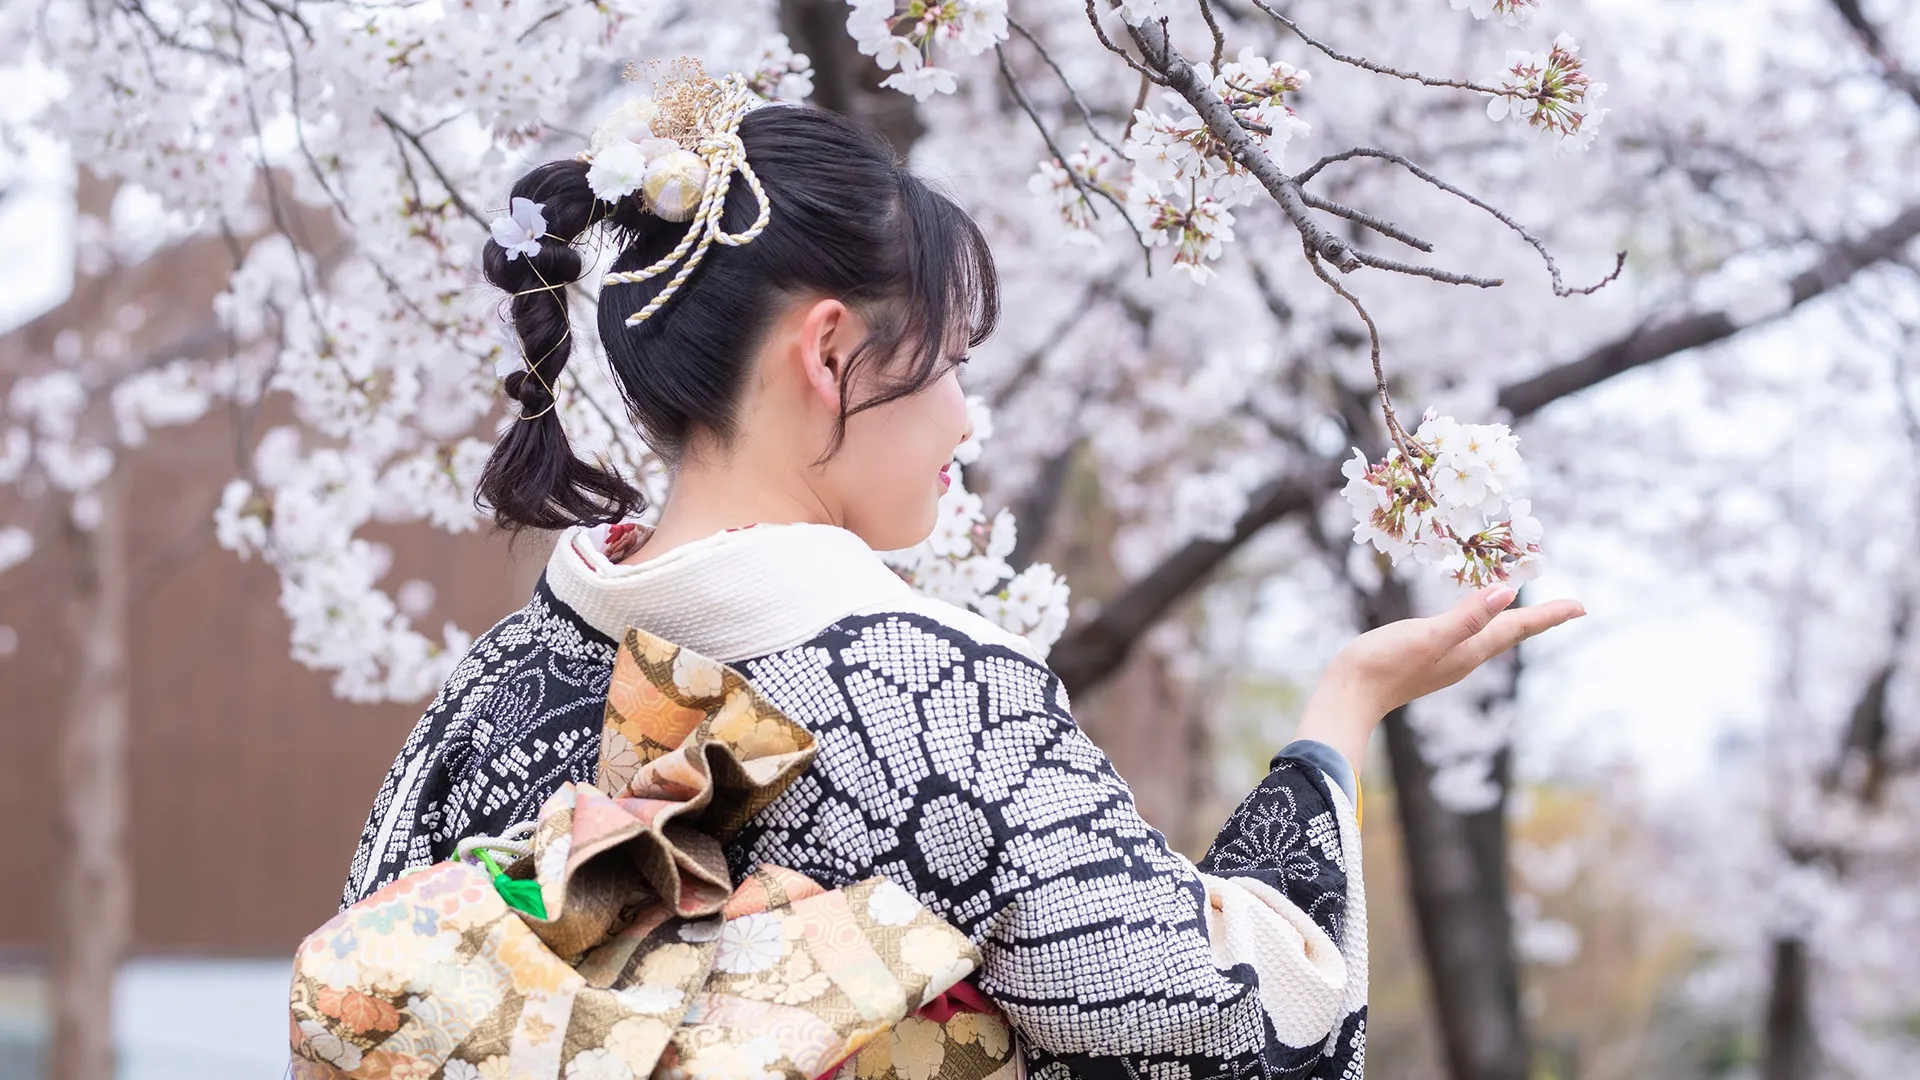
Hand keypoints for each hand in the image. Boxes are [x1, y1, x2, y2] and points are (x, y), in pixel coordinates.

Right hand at [1296, 585, 1585, 776]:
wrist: (1349, 695)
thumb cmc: (1385, 663)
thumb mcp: (1428, 635)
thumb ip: (1467, 617)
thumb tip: (1508, 594)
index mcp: (1470, 650)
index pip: (1518, 628)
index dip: (1549, 616)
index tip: (1581, 606)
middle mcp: (1465, 658)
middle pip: (1512, 635)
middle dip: (1539, 621)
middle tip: (1567, 609)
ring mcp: (1446, 661)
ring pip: (1492, 638)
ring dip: (1514, 624)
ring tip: (1530, 613)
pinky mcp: (1427, 660)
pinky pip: (1469, 638)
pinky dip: (1484, 625)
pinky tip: (1475, 622)